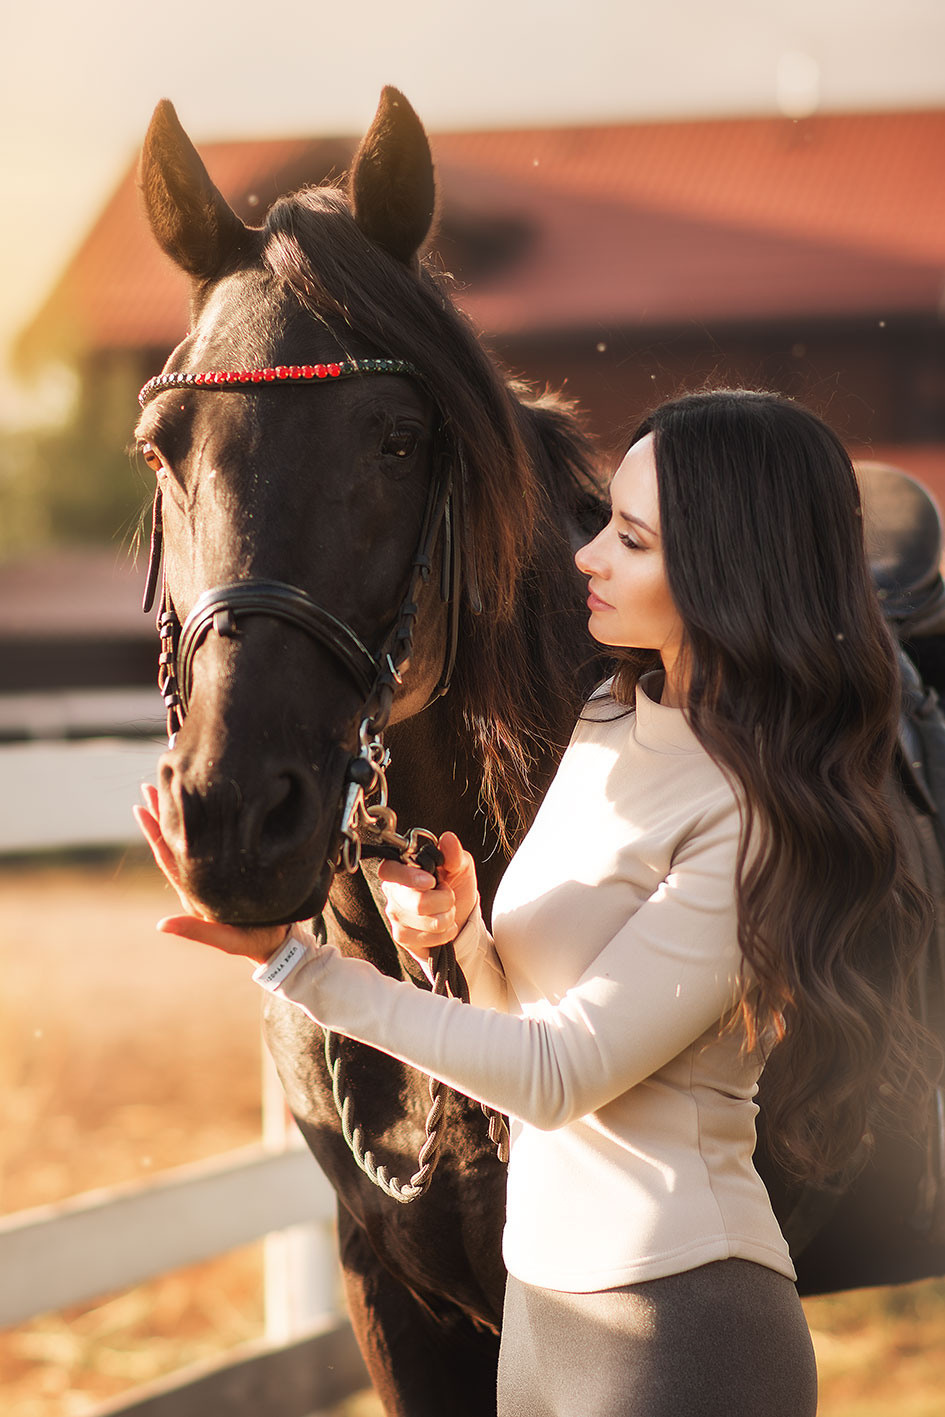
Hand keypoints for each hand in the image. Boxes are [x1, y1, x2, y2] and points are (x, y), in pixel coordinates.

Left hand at [133, 784, 288, 964]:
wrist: (276, 944)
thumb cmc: (252, 941)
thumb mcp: (225, 939)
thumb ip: (195, 931)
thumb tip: (161, 925)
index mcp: (194, 891)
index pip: (169, 856)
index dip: (154, 832)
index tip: (141, 808)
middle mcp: (199, 879)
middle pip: (175, 841)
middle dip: (161, 813)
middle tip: (150, 786)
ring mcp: (212, 874)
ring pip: (191, 838)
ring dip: (179, 814)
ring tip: (170, 788)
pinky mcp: (226, 871)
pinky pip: (210, 842)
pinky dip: (204, 822)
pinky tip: (206, 807)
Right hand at [377, 831, 477, 957]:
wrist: (461, 916)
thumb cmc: (456, 886)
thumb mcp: (460, 866)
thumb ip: (453, 854)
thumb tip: (448, 839)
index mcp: (401, 868)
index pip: (389, 870)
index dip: (409, 877)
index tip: (431, 881)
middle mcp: (393, 891)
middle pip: (417, 903)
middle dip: (445, 900)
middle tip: (448, 894)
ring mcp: (395, 916)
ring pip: (427, 922)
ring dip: (447, 917)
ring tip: (447, 909)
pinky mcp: (401, 936)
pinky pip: (429, 938)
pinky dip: (445, 932)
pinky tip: (443, 926)